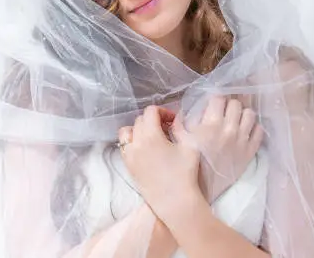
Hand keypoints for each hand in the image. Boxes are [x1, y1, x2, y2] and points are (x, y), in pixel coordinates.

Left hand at [118, 106, 200, 220]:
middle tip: (167, 128)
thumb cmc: (185, 173)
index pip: (150, 112)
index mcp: (151, 136)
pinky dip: (132, 142)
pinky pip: (124, 146)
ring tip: (152, 136)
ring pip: (127, 132)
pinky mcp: (129, 166)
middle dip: (153, 120)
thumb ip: (181, 127)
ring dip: (139, 129)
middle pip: (139, 120)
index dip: (163, 111)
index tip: (172, 120)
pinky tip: (145, 148)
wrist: (175, 201)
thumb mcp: (190, 145)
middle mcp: (136, 144)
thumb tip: (175, 119)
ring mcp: (130, 156)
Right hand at [176, 96, 264, 202]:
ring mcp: (242, 139)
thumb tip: (183, 110)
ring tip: (236, 120)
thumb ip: (181, 123)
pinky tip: (245, 131)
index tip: (212, 105)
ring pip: (250, 114)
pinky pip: (259, 131)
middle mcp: (229, 128)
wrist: (205, 189)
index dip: (215, 100)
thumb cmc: (190, 164)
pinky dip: (253, 128)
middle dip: (229, 106)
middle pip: (236, 104)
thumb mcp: (181, 141)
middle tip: (224, 112)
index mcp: (211, 124)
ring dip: (242, 114)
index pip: (219, 98)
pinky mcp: (251, 151)